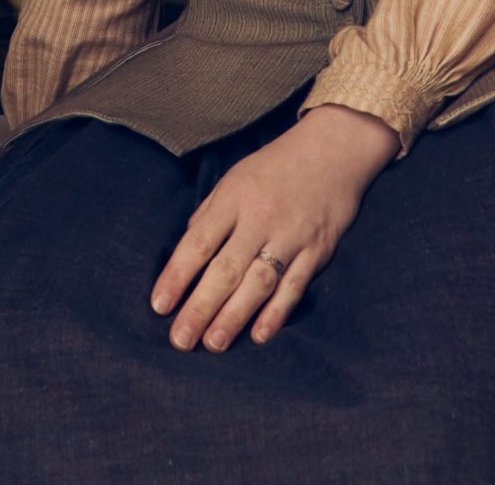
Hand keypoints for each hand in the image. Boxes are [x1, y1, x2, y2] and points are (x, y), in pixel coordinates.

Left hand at [150, 104, 397, 351]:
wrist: (334, 150)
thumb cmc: (275, 167)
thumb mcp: (235, 179)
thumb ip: (210, 215)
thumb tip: (185, 253)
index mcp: (234, 198)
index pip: (199, 242)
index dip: (177, 275)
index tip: (159, 305)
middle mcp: (261, 218)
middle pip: (226, 269)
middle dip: (200, 307)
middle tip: (180, 340)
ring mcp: (292, 235)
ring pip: (259, 282)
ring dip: (234, 316)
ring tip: (213, 344)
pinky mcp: (318, 250)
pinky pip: (295, 286)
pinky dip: (277, 313)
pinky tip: (258, 335)